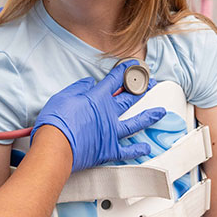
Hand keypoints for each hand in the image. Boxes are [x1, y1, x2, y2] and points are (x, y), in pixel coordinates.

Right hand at [32, 60, 165, 170]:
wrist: (56, 147)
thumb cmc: (56, 122)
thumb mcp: (63, 96)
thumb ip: (78, 88)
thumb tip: (88, 82)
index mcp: (97, 98)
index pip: (114, 80)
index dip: (124, 70)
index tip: (132, 64)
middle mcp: (108, 113)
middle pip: (129, 98)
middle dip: (141, 88)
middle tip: (152, 83)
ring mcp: (111, 132)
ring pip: (135, 123)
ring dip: (149, 116)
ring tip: (161, 112)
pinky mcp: (108, 150)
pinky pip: (126, 151)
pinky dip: (137, 150)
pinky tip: (146, 148)